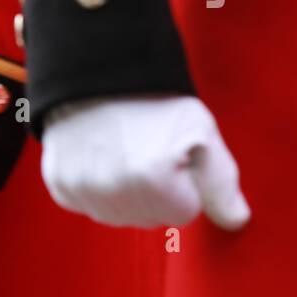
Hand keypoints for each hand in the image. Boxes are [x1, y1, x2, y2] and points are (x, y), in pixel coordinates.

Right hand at [42, 95, 249, 229]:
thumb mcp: (201, 131)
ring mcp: (83, 191)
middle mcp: (113, 192)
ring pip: (119, 217)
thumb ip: (222, 183)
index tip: (173, 153)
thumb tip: (237, 221)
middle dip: (157, 193)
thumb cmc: (155, 101)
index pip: (184, 214)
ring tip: (123, 154)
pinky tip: (102, 161)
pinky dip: (98, 191)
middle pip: (150, 219)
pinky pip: (89, 207)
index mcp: (153, 180)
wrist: (96, 74)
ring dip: (127, 195)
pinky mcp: (60, 187)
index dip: (185, 183)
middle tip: (147, 150)